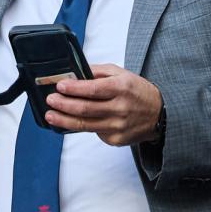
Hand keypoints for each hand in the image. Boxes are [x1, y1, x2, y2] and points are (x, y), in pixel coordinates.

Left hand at [44, 64, 162, 146]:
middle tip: (50, 100)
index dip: (74, 88)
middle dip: (63, 105)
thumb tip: (74, 72)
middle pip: (85, 109)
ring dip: (64, 120)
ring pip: (85, 125)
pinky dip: (81, 127)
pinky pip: (94, 133)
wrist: (160, 114)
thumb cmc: (138, 91)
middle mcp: (120, 108)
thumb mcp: (121, 74)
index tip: (59, 86)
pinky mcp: (116, 139)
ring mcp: (118, 126)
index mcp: (122, 88)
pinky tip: (72, 122)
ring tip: (51, 115)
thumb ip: (98, 72)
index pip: (93, 89)